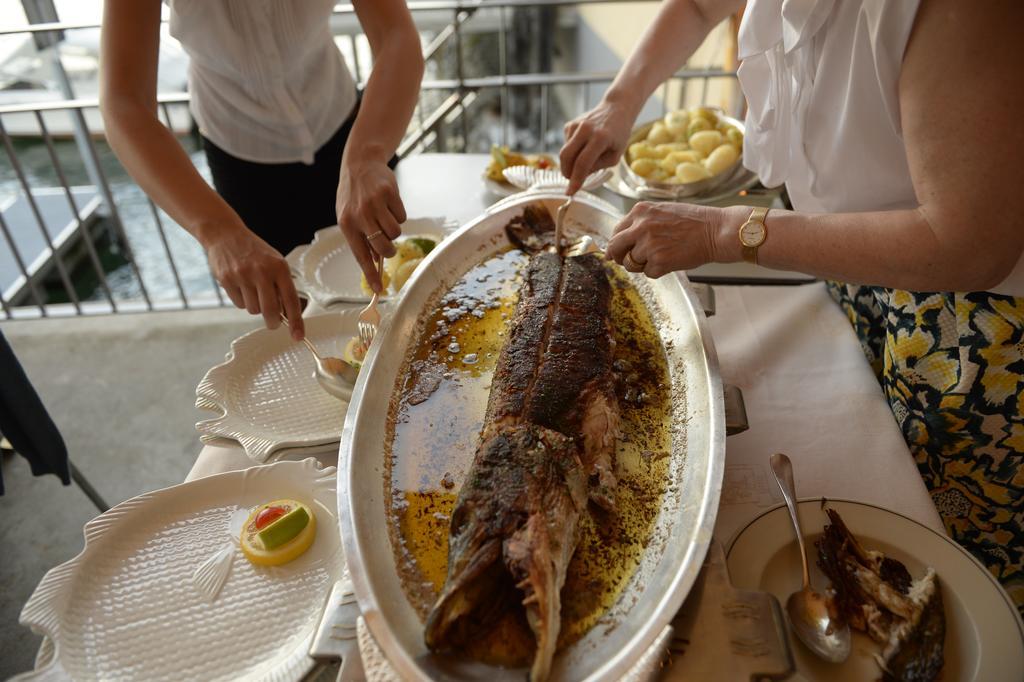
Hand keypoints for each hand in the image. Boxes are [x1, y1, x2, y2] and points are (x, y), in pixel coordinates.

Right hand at [206, 226, 304, 338]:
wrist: (226, 234)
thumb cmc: (255, 251)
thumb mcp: (275, 262)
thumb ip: (282, 286)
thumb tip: (287, 314)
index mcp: (279, 267)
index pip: (291, 300)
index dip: (296, 321)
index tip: (298, 336)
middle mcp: (262, 271)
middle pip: (270, 311)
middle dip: (273, 322)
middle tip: (274, 323)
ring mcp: (243, 276)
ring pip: (253, 310)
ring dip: (255, 306)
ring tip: (253, 290)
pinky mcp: (227, 280)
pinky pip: (239, 304)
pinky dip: (242, 300)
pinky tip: (241, 286)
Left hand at [336, 158, 405, 292]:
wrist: (360, 164)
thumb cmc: (355, 195)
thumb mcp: (349, 216)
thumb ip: (360, 237)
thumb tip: (374, 261)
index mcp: (347, 224)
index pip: (361, 255)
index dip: (371, 274)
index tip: (380, 290)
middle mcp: (359, 215)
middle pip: (383, 247)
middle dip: (389, 249)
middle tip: (388, 245)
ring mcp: (375, 204)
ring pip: (395, 232)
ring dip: (394, 229)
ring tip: (385, 217)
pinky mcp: (389, 194)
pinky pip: (402, 216)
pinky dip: (399, 213)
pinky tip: (389, 203)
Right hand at [560, 100, 634, 193]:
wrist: (616, 109)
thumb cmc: (618, 135)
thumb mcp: (614, 156)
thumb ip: (597, 167)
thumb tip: (579, 175)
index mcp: (601, 138)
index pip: (583, 163)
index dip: (575, 180)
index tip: (570, 192)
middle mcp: (585, 129)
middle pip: (566, 156)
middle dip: (566, 172)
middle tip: (572, 180)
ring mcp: (575, 125)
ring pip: (564, 152)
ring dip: (571, 162)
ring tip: (585, 158)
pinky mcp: (570, 125)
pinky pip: (566, 145)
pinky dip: (572, 151)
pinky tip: (583, 146)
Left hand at [606, 202, 734, 277]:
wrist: (715, 230)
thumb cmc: (694, 222)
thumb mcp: (662, 212)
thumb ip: (642, 223)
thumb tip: (623, 240)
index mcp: (640, 211)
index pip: (616, 231)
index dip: (616, 244)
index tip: (614, 252)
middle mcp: (640, 226)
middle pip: (615, 247)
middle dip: (619, 257)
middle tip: (627, 262)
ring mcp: (648, 245)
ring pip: (631, 264)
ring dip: (643, 265)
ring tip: (662, 256)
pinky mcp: (658, 261)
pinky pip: (648, 273)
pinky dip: (658, 271)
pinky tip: (672, 260)